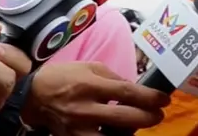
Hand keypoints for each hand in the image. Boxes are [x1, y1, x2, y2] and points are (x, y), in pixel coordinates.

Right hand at [21, 61, 169, 134]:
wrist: (33, 95)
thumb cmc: (63, 77)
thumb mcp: (89, 67)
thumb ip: (113, 77)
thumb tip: (135, 88)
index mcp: (90, 85)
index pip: (127, 92)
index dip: (149, 97)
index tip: (164, 99)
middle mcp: (85, 108)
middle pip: (124, 117)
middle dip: (147, 118)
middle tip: (158, 115)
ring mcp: (78, 127)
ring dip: (130, 133)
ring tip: (137, 126)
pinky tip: (118, 133)